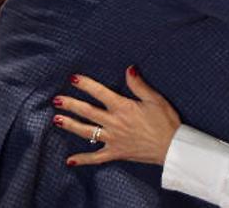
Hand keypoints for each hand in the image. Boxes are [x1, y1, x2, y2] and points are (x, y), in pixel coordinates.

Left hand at [52, 67, 180, 165]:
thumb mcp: (155, 99)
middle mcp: (114, 122)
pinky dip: (83, 160)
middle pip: (87, 112)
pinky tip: (70, 161)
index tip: (73, 79)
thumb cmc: (166, 122)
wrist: (172, 147)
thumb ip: (139, 85)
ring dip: (70, 125)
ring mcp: (113, 139)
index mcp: (123, 107)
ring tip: (56, 120)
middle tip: (57, 100)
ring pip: (86, 132)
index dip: (85, 85)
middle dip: (70, 104)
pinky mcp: (116, 152)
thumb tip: (129, 69)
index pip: (99, 92)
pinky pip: (96, 158)